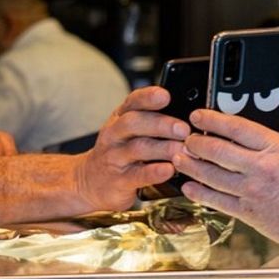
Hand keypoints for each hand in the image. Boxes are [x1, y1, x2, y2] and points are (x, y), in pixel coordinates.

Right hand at [75, 87, 188, 211]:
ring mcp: (115, 158)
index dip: (148, 97)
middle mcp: (115, 135)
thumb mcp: (128, 132)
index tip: (165, 95)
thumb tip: (188, 115)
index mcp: (120, 118)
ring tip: (182, 150)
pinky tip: (169, 169)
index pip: (132, 102)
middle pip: (135, 123)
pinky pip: (137, 175)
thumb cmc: (118, 153)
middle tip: (183, 129)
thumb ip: (151, 120)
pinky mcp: (119, 180)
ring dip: (163, 148)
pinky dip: (155, 172)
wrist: (90, 182)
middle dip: (161, 124)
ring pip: (138, 148)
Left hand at [173, 100, 278, 253]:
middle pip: (217, 150)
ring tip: (179, 157)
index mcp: (277, 149)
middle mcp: (261, 169)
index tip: (199, 116)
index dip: (212, 119)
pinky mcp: (247, 213)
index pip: (237, 127)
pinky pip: (216, 201)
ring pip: (211, 175)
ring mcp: (251, 192)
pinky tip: (189, 185)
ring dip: (190, 165)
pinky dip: (199, 192)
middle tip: (185, 137)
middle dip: (195, 142)